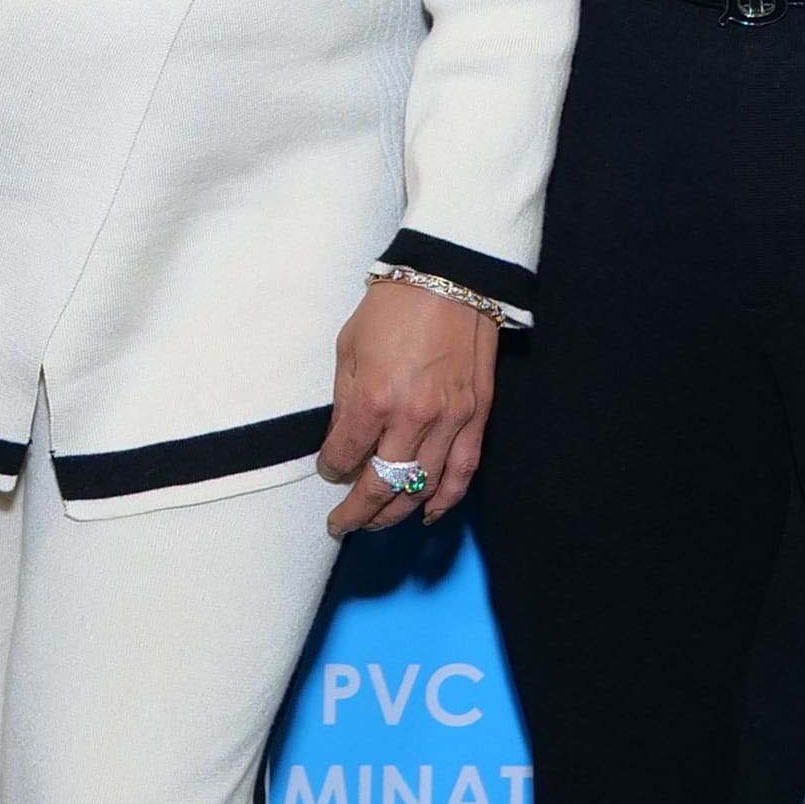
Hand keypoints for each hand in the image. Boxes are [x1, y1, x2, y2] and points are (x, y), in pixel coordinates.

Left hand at [320, 277, 496, 536]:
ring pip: (421, 488)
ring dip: (395, 514)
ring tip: (376, 523)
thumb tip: (343, 444)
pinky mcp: (477, 418)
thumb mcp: (348, 349)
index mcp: (373, 398)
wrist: (448, 280)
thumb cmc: (391, 310)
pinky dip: (444, 500)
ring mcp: (450, 421)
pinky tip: (427, 515)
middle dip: (357, 511)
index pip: (345, 456)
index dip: (331, 471)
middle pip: (382, 485)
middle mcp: (412, 417)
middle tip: (342, 523)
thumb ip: (344, 402)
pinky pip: (462, 473)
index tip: (328, 471)